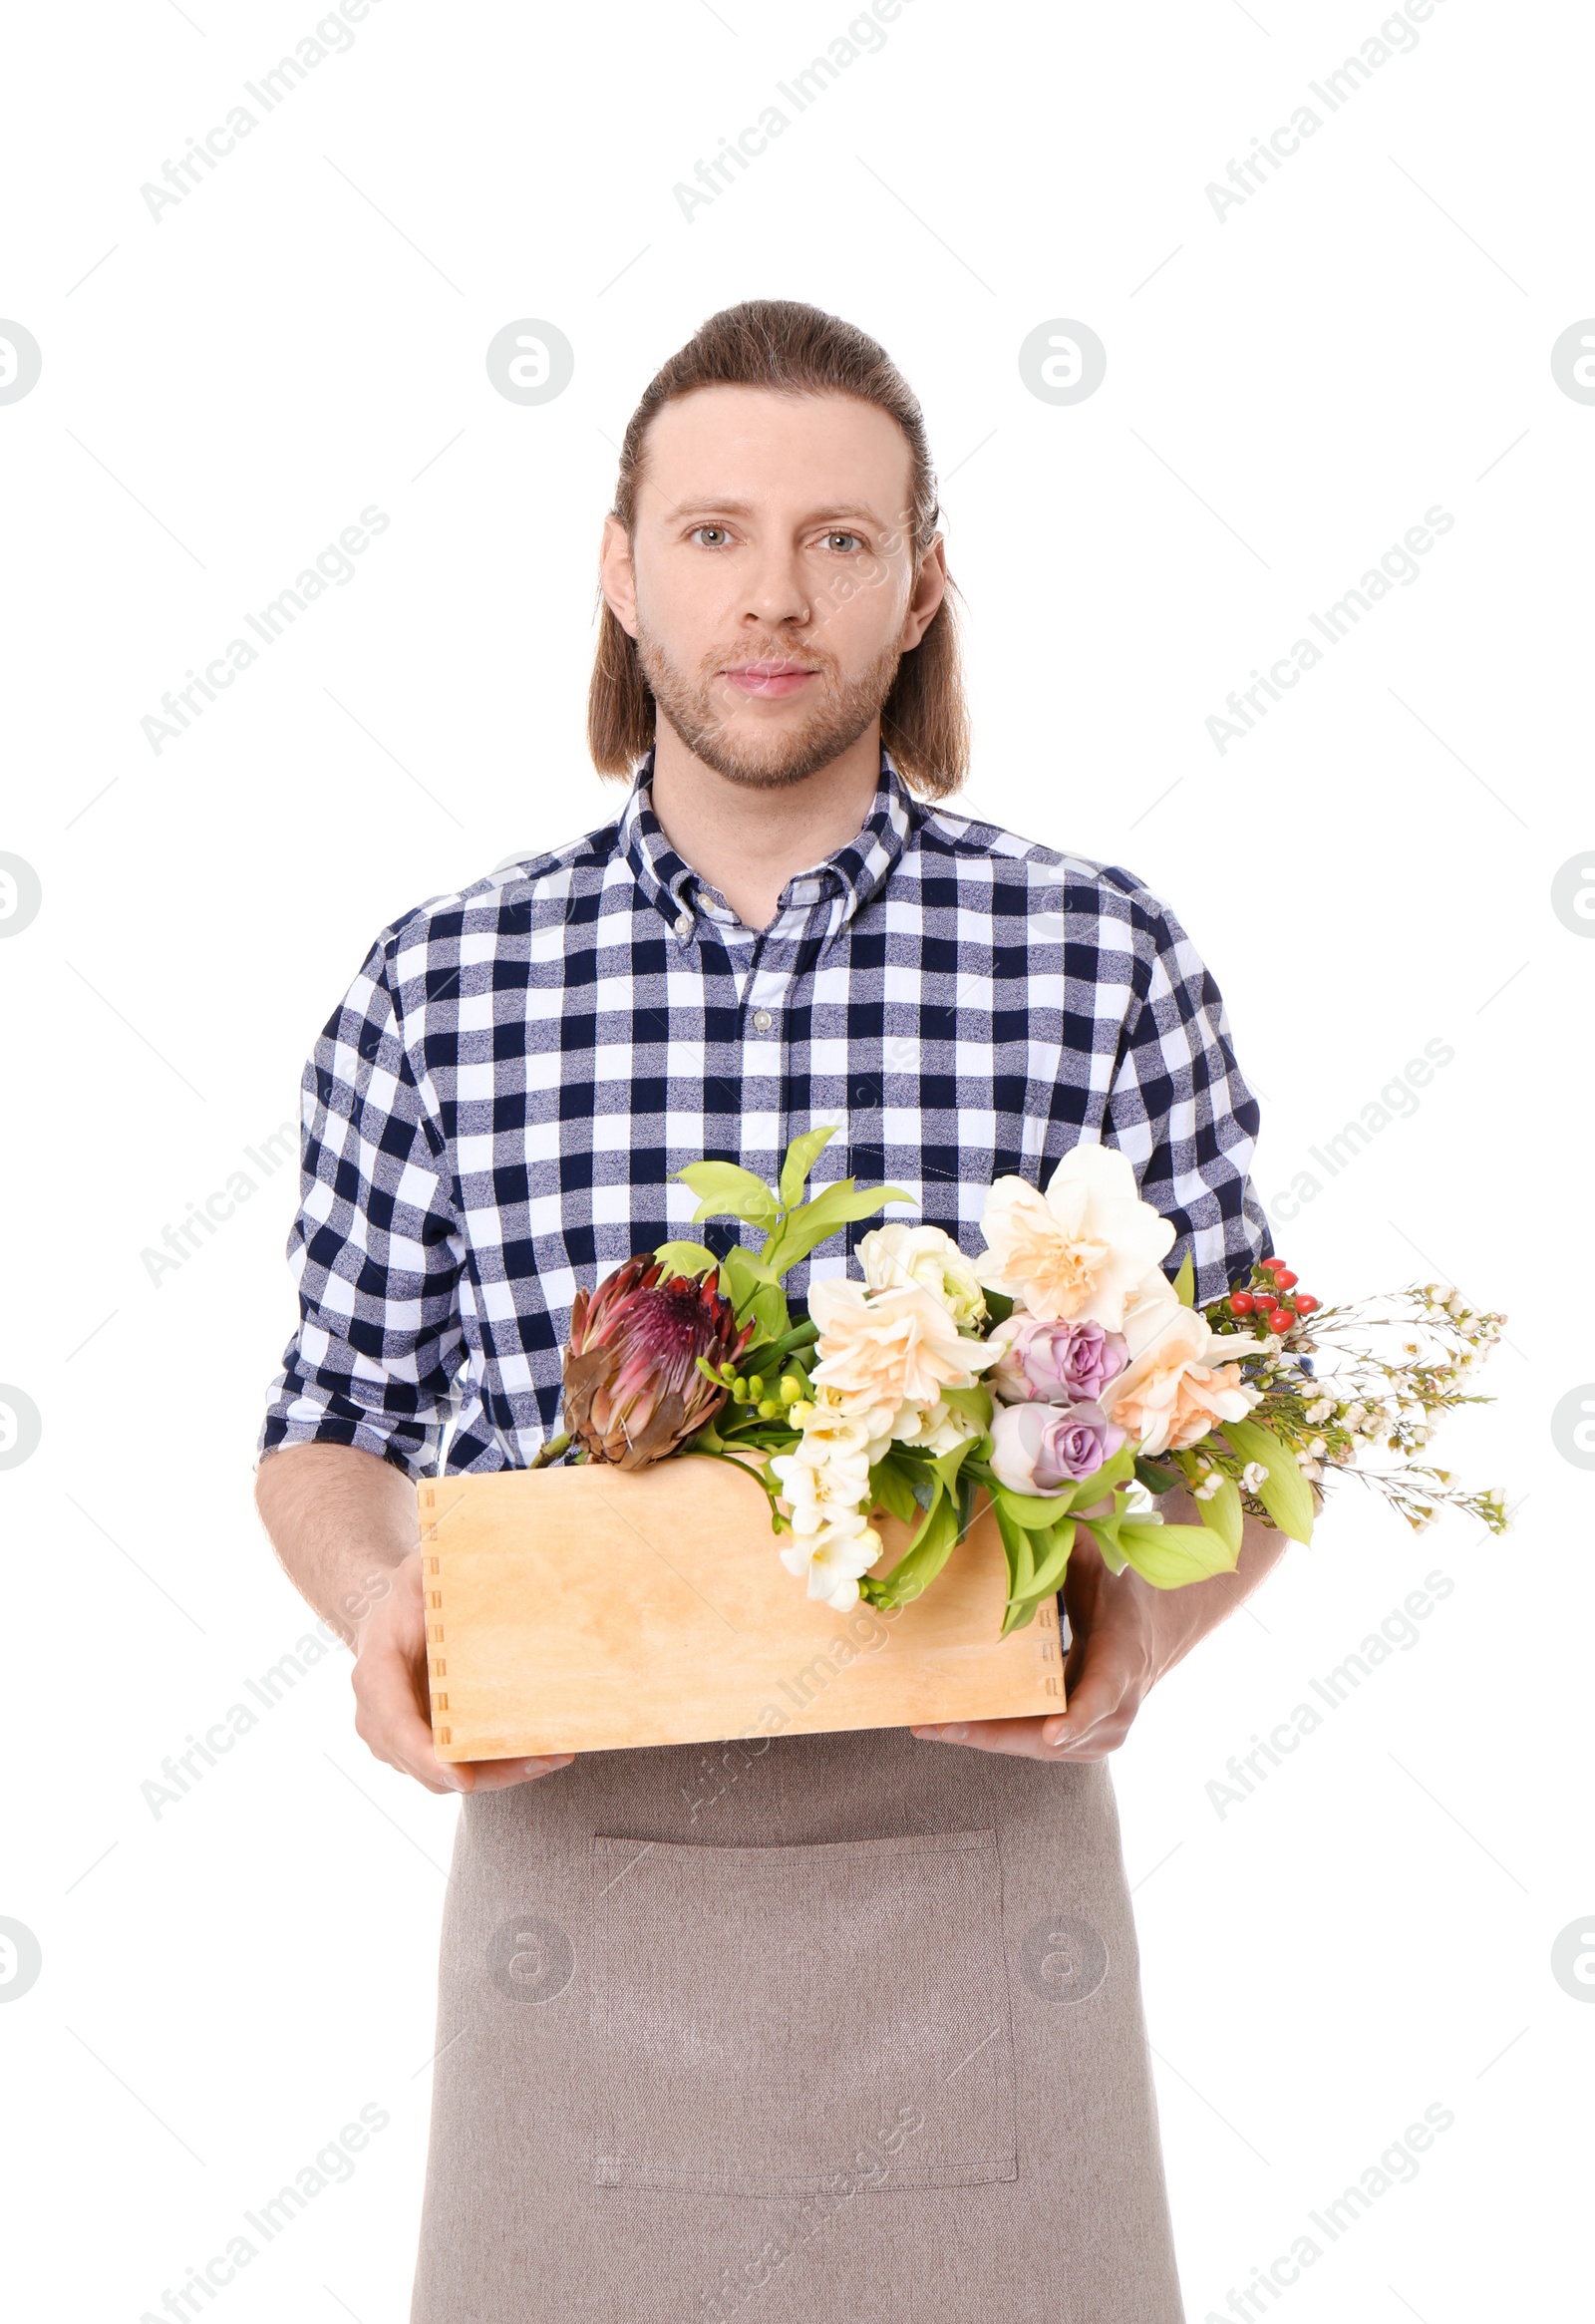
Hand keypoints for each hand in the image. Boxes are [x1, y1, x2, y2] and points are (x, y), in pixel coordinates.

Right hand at [350, 1550, 574, 1795]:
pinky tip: (540, 1753)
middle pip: (428, 1764)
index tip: (463, 1777)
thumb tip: (466, 1531)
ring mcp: (394, 1740)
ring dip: (498, 1774)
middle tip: (544, 1759)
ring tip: (555, 1755)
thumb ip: (437, 1555)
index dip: (427, 1755)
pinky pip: (454, 1771)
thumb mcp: (420, 1568)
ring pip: (444, 1777)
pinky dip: (494, 1768)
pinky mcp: (416, 1750)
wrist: (382, 1615)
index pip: (396, 1723)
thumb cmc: (408, 1590)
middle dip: (485, 1772)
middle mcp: (377, 1717)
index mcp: (376, 1673)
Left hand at [909, 1538, 1160, 1760]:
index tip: (1054, 1732)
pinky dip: (990, 1735)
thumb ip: (1076, 1524)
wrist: (1152, 1625)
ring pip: (1038, 1744)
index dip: (1080, 1714)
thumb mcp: (1103, 1551)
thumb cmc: (1119, 1582)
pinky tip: (943, 1724)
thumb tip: (1037, 1485)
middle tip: (942, 1725)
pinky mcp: (1077, 1740)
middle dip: (997, 1733)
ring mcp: (1099, 1729)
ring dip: (984, 1737)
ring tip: (928, 1723)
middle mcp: (1116, 1703)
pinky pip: (1031, 1742)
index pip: (1105, 1689)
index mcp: (1123, 1652)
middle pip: (1055, 1733)